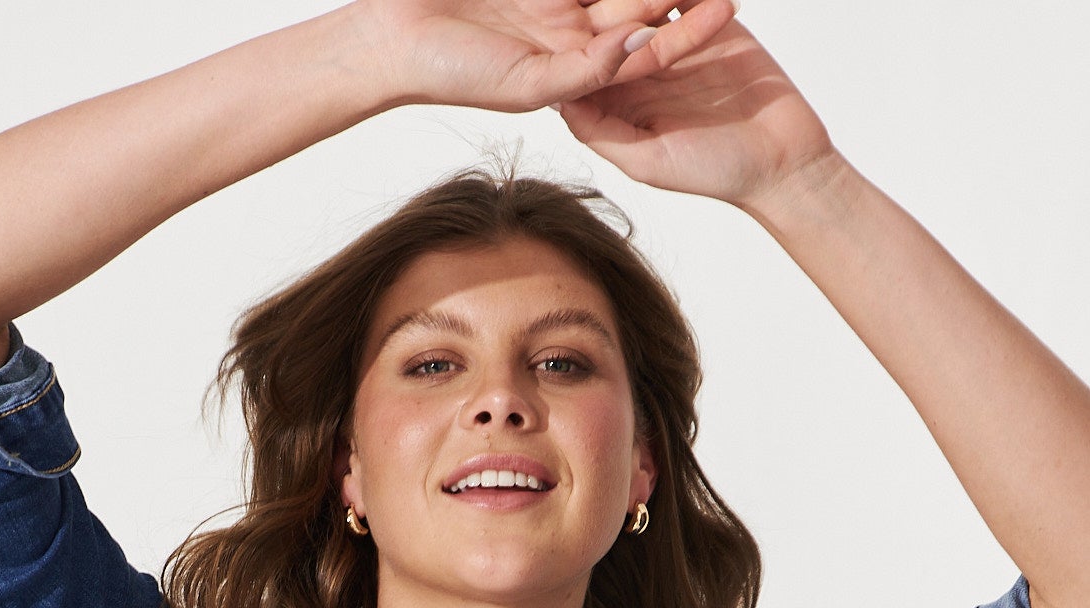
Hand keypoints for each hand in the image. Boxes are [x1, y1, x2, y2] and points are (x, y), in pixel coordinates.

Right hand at [356, 0, 738, 116]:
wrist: (394, 38)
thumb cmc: (452, 74)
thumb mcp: (527, 83)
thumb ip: (587, 70)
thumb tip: (640, 42)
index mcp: (577, 68)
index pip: (646, 48)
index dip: (688, 29)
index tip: (727, 7)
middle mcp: (573, 30)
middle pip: (640, 1)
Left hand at [552, 1, 838, 210]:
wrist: (782, 158)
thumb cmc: (714, 172)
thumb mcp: (649, 162)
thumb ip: (604, 134)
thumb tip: (561, 103)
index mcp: (620, 105)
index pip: (584, 67)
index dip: (565, 44)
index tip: (543, 16)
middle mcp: (642, 74)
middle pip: (610, 29)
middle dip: (596, 5)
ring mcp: (675, 47)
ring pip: (646, 5)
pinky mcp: (710, 26)